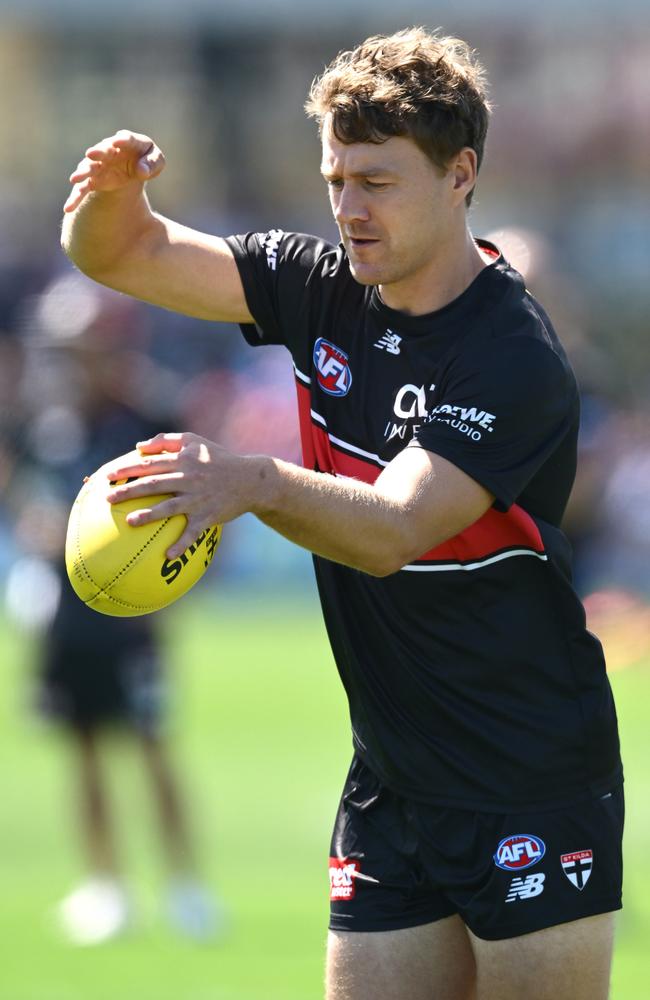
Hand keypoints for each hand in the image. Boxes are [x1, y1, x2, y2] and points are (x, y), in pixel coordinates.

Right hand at [64, 130, 164, 212]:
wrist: (135, 167)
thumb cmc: (147, 160)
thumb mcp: (156, 161)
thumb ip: (152, 164)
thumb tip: (141, 171)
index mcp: (128, 142)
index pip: (126, 139)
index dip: (123, 140)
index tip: (118, 141)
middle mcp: (110, 151)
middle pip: (102, 151)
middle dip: (97, 152)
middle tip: (91, 154)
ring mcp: (100, 165)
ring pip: (89, 168)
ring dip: (82, 172)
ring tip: (75, 179)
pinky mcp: (95, 180)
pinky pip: (83, 189)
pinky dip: (76, 198)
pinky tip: (68, 208)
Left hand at [104, 432, 261, 557]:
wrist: (251, 479)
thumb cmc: (219, 459)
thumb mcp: (196, 441)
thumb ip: (167, 440)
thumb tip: (138, 447)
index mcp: (183, 460)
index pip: (150, 464)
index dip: (128, 469)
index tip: (108, 476)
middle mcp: (189, 478)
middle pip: (154, 484)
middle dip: (130, 491)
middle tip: (108, 499)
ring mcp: (198, 498)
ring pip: (170, 506)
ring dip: (149, 514)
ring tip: (129, 522)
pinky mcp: (209, 516)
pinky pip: (193, 532)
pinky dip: (181, 544)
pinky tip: (167, 556)